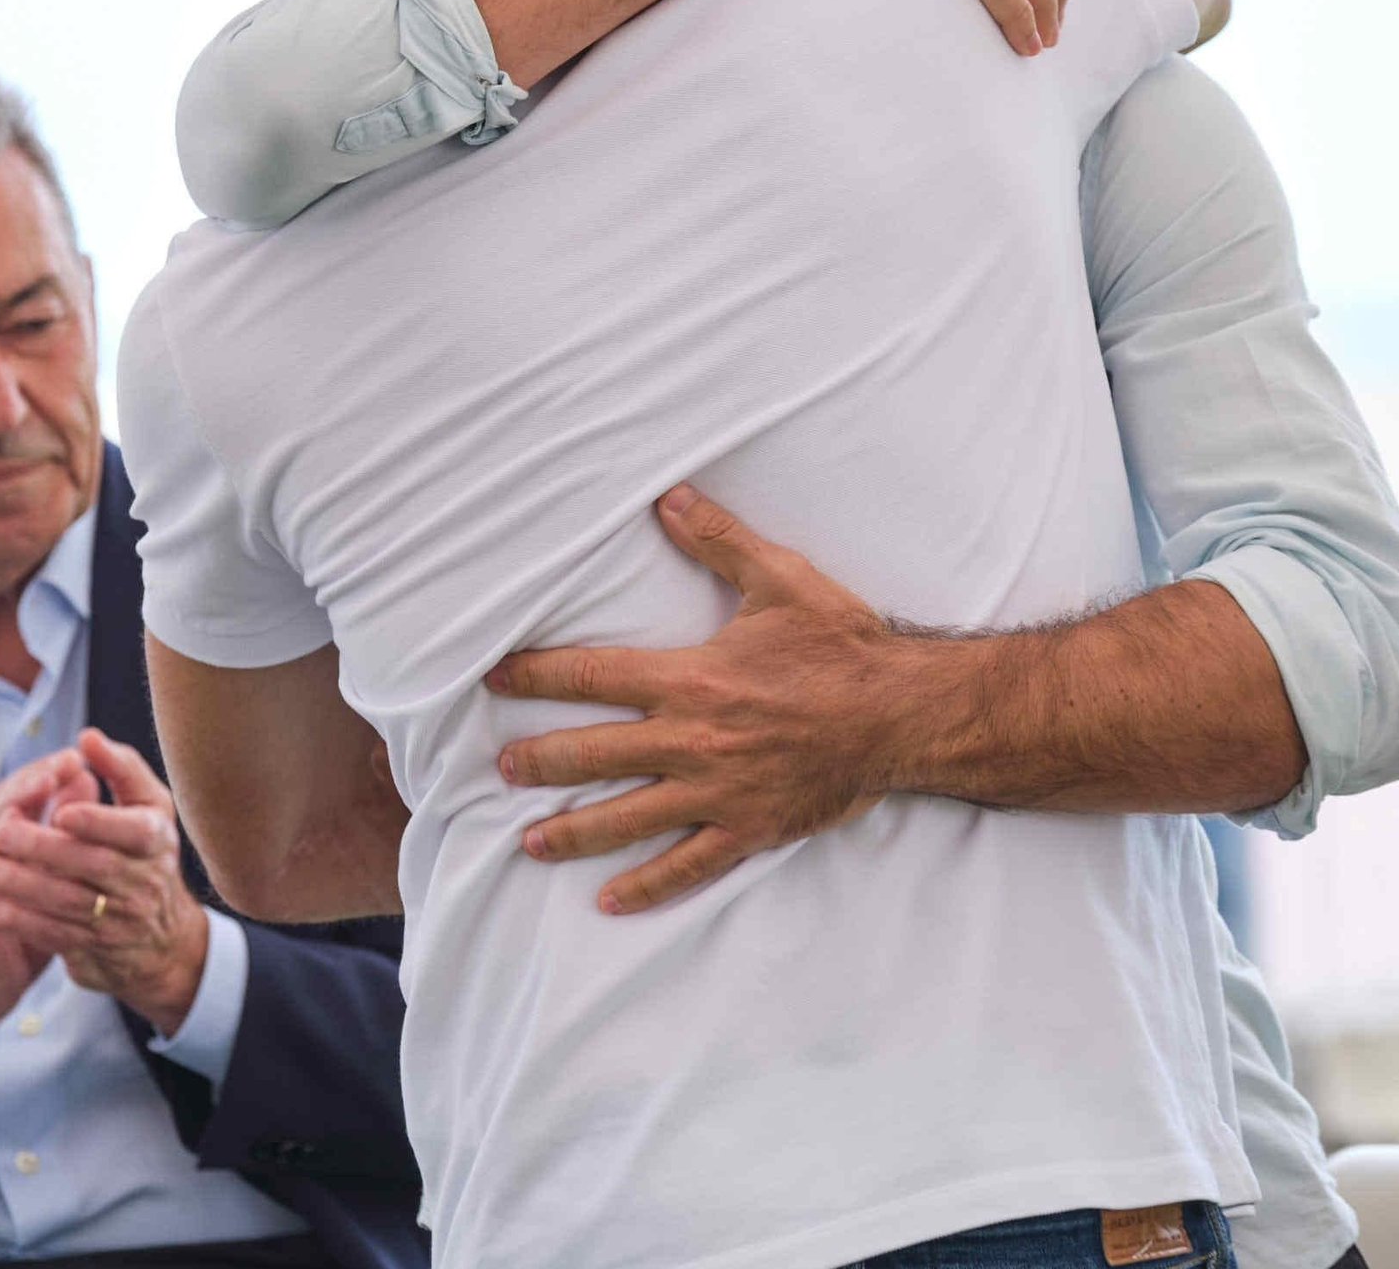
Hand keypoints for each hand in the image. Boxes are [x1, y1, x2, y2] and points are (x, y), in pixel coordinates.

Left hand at [0, 728, 209, 1035]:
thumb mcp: (149, 806)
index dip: (98, 822)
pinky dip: (16, 920)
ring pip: (66, 902)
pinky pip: (51, 935)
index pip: (134, 831)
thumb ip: (121, 768)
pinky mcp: (92, 947)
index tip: (61, 812)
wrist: (161, 938)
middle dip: (42, 850)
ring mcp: (119, 918)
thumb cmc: (147, 851)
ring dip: (18, 886)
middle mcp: (143, 880)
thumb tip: (87, 737)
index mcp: (157, 839)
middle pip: (91, 865)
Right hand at [0, 749, 94, 1098]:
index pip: (13, 798)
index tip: (75, 754)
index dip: (43, 774)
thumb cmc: (16, 934)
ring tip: (46, 788)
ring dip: (16, 811)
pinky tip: (21, 846)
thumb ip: (58, 836)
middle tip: (66, 761)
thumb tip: (83, 786)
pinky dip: (1, 865)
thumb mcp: (43, 883)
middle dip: (33, 782)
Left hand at [486, 485, 908, 913]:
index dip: (536, 676)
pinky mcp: (749, 830)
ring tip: (530, 841)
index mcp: (692, 679)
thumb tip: (668, 497)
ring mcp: (718, 794)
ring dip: (574, 831)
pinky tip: (608, 901)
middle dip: (541, 761)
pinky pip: (687, 866)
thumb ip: (718, 540)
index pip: (592, 676)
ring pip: (628, 819)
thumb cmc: (842, 644)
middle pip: (594, 754)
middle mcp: (694, 742)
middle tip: (500, 767)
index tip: (494, 678)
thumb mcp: (781, 579)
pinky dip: (646, 886)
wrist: (904, 714)